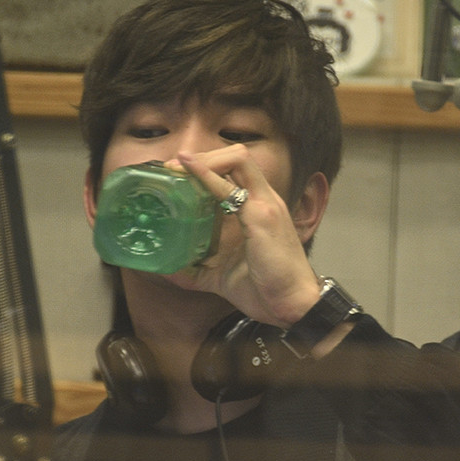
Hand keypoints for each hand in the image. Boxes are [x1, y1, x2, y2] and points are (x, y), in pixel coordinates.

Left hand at [170, 145, 322, 327]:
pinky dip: (208, 176)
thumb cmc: (264, 289)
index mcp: (258, 209)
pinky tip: (189, 171)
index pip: (234, 171)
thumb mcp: (221, 276)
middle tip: (171, 167)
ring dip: (205, 159)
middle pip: (235, 157)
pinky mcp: (262, 217)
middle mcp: (264, 200)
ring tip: (178, 166)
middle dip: (202, 155)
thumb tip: (166, 270)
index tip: (176, 172)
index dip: (206, 165)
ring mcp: (265, 205)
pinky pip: (232, 189)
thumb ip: (196, 270)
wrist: (292, 305)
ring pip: (237, 160)